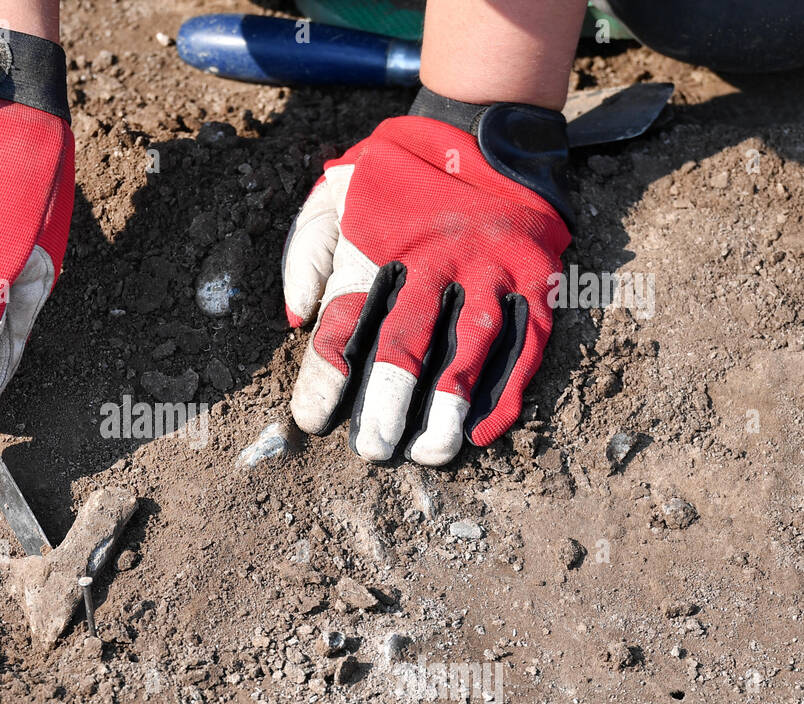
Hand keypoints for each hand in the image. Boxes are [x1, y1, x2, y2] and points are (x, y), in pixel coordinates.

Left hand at [281, 88, 572, 465]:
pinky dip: (507, 388)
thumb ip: (307, 252)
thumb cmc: (395, 171)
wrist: (483, 120)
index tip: (312, 421)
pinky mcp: (536, 273)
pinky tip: (486, 428)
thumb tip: (299, 318)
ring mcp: (491, 265)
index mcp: (379, 239)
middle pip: (406, 343)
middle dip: (386, 404)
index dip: (325, 377)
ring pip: (468, 349)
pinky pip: (524, 341)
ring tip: (428, 452)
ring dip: (447, 408)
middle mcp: (435, 256)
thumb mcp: (333, 191)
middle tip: (373, 450)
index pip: (344, 321)